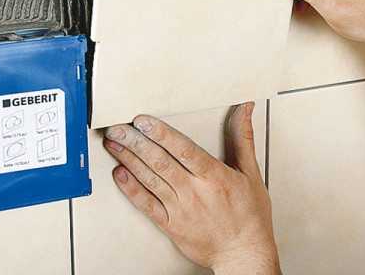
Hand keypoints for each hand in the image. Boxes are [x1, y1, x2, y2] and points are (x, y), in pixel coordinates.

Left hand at [103, 103, 280, 274]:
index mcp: (215, 176)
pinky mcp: (171, 225)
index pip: (184, 149)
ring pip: (150, 179)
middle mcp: (195, 192)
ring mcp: (181, 209)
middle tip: (118, 128)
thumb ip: (243, 138)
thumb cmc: (249, 215)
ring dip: (129, 159)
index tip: (143, 121)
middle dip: (136, 142)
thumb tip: (245, 109)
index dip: (161, 134)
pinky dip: (131, 189)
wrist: (244, 254)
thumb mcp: (251, 173)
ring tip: (113, 143)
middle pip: (160, 162)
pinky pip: (147, 205)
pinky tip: (119, 174)